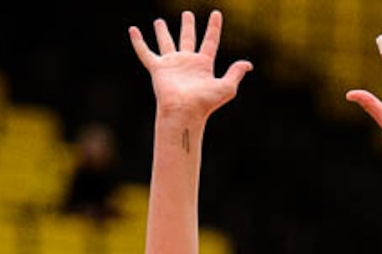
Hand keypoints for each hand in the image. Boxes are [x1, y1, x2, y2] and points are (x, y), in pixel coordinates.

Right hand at [129, 9, 251, 122]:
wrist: (185, 112)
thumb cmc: (205, 103)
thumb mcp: (227, 87)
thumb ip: (236, 74)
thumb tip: (248, 65)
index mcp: (203, 65)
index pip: (210, 41)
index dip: (214, 28)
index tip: (217, 13)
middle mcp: (187, 62)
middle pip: (187, 39)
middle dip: (188, 26)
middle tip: (187, 14)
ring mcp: (172, 65)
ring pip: (166, 43)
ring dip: (162, 32)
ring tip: (159, 22)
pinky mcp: (158, 69)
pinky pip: (146, 53)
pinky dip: (138, 43)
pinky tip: (133, 30)